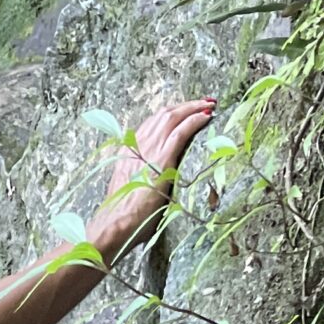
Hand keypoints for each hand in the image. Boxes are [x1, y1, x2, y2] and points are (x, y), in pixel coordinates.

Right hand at [89, 99, 215, 261]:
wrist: (115, 222)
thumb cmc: (123, 214)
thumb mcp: (130, 188)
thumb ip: (142, 175)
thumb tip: (158, 179)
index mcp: (128, 150)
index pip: (152, 122)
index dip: (171, 113)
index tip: (185, 110)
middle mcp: (137, 144)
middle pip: (163, 114)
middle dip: (185, 105)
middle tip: (203, 101)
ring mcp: (149, 149)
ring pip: (173, 118)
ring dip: (193, 108)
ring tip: (209, 104)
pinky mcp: (162, 159)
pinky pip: (181, 132)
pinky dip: (194, 121)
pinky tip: (206, 117)